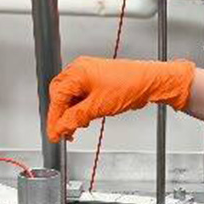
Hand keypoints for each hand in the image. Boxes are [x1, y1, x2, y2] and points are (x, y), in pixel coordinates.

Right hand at [46, 57, 195, 141]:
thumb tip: (60, 128)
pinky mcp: (95, 77)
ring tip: (76, 127)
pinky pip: (80, 93)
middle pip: (60, 95)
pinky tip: (84, 118)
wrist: (150, 82)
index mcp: (77, 73)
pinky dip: (80, 107)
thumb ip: (74, 119)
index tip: (53, 134)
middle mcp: (79, 69)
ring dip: (71, 113)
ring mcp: (87, 72)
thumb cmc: (129, 87)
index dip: (54, 119)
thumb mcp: (97, 108)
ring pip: (70, 95)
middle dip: (61, 115)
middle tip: (63, 132)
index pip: (57, 98)